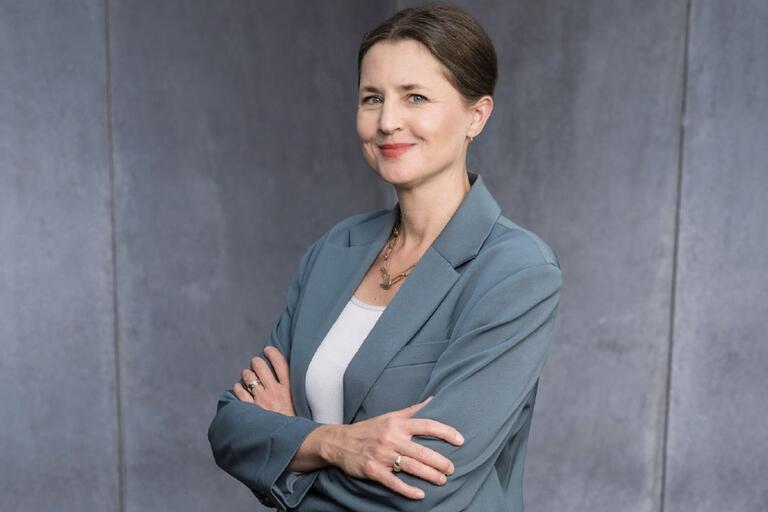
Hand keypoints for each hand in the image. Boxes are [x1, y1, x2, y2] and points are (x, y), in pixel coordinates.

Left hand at [233, 345, 295, 416]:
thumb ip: (291, 389)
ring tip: (248, 376)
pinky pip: (240, 391)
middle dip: (256, 361)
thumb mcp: (298, 403)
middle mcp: (275, 391)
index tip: (268, 349)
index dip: (272, 352)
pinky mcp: (251, 409)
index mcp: (288, 389)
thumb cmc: (294, 423)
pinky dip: (238, 387)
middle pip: (261, 366)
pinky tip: (240, 388)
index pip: (280, 362)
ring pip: (249, 376)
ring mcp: (262, 400)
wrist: (290, 443)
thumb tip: (281, 374)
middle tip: (256, 363)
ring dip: (247, 374)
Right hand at [323, 396, 463, 499]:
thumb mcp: (390, 415)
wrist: (339, 442)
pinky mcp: (373, 470)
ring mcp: (382, 455)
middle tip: (451, 469)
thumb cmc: (369, 428)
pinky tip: (420, 494)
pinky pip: (393, 482)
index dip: (446, 432)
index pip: (427, 425)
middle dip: (440, 461)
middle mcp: (391, 438)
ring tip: (442, 480)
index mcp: (397, 423)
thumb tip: (434, 398)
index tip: (460, 441)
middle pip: (422, 450)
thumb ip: (413, 410)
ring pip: (411, 466)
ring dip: (429, 475)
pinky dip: (408, 489)